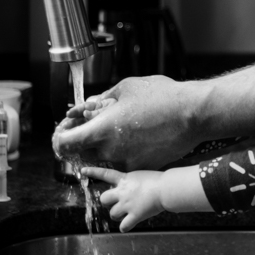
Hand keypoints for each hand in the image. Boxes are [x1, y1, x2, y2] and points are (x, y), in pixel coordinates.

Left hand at [52, 76, 198, 169]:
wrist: (194, 114)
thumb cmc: (162, 97)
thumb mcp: (127, 88)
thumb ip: (102, 99)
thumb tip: (89, 106)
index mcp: (102, 130)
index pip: (65, 144)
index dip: (60, 137)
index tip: (65, 129)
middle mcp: (111, 150)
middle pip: (83, 151)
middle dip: (85, 138)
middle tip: (96, 122)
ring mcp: (127, 162)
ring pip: (105, 156)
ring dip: (105, 144)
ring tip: (122, 126)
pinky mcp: (142, 167)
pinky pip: (124, 161)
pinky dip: (125, 150)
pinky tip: (138, 134)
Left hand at [82, 167, 164, 231]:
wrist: (166, 189)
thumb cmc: (159, 181)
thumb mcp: (142, 177)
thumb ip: (133, 184)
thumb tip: (132, 191)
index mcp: (125, 179)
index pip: (105, 174)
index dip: (93, 172)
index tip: (82, 171)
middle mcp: (122, 192)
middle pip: (104, 199)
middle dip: (108, 203)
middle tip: (116, 204)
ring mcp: (127, 205)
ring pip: (113, 214)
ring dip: (118, 215)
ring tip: (128, 214)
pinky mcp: (134, 215)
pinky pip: (123, 226)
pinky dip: (126, 226)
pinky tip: (130, 224)